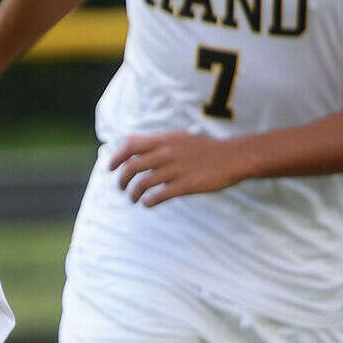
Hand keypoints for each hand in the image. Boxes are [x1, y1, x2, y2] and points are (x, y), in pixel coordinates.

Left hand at [108, 132, 250, 205]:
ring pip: (143, 184)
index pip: (130, 146)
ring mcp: (176, 169)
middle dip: (121, 180)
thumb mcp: (178, 138)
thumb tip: (128, 140)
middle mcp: (167, 153)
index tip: (110, 169)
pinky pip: (159, 196)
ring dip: (133, 194)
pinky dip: (148, 202)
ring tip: (134, 199)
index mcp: (164, 140)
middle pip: (132, 167)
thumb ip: (154, 141)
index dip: (116, 158)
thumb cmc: (204, 149)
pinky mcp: (185, 185)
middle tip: (121, 188)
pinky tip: (148, 204)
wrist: (233, 157)